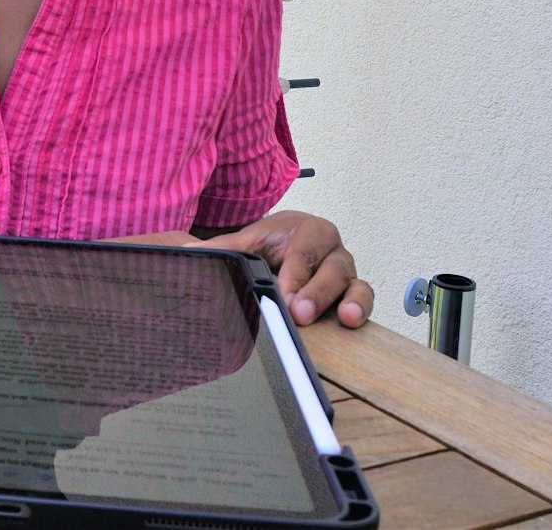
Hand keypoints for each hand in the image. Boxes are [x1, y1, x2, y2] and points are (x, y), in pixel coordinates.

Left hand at [200, 210, 371, 327]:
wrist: (286, 242)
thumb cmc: (270, 242)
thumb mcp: (247, 242)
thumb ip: (223, 249)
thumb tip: (187, 253)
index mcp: (307, 230)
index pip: (304, 251)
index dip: (296, 273)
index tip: (284, 294)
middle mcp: (331, 249)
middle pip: (331, 268)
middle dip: (316, 290)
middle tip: (300, 312)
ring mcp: (344, 270)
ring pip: (353, 281)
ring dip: (348, 300)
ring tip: (342, 318)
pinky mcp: (352, 289)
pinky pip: (364, 296)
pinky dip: (360, 307)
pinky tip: (351, 321)